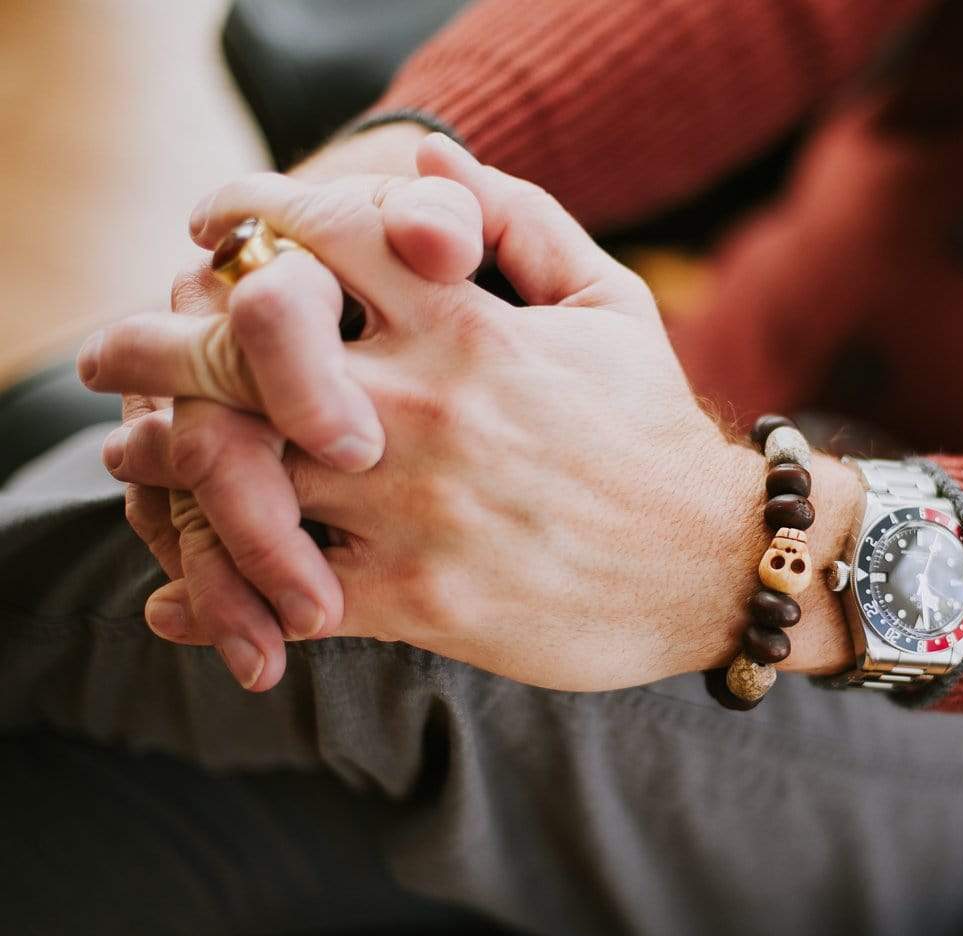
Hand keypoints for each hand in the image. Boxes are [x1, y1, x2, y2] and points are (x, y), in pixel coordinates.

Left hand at [88, 137, 862, 688]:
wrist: (711, 565)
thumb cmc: (653, 431)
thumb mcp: (612, 305)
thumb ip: (523, 222)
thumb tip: (430, 171)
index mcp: (471, 327)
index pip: (318, 239)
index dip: (249, 216)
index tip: (213, 229)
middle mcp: (429, 409)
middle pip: (243, 355)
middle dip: (160, 339)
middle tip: (115, 348)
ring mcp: (417, 510)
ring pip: (241, 476)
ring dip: (170, 461)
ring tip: (138, 454)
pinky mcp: (420, 602)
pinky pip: (283, 595)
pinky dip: (214, 596)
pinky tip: (176, 591)